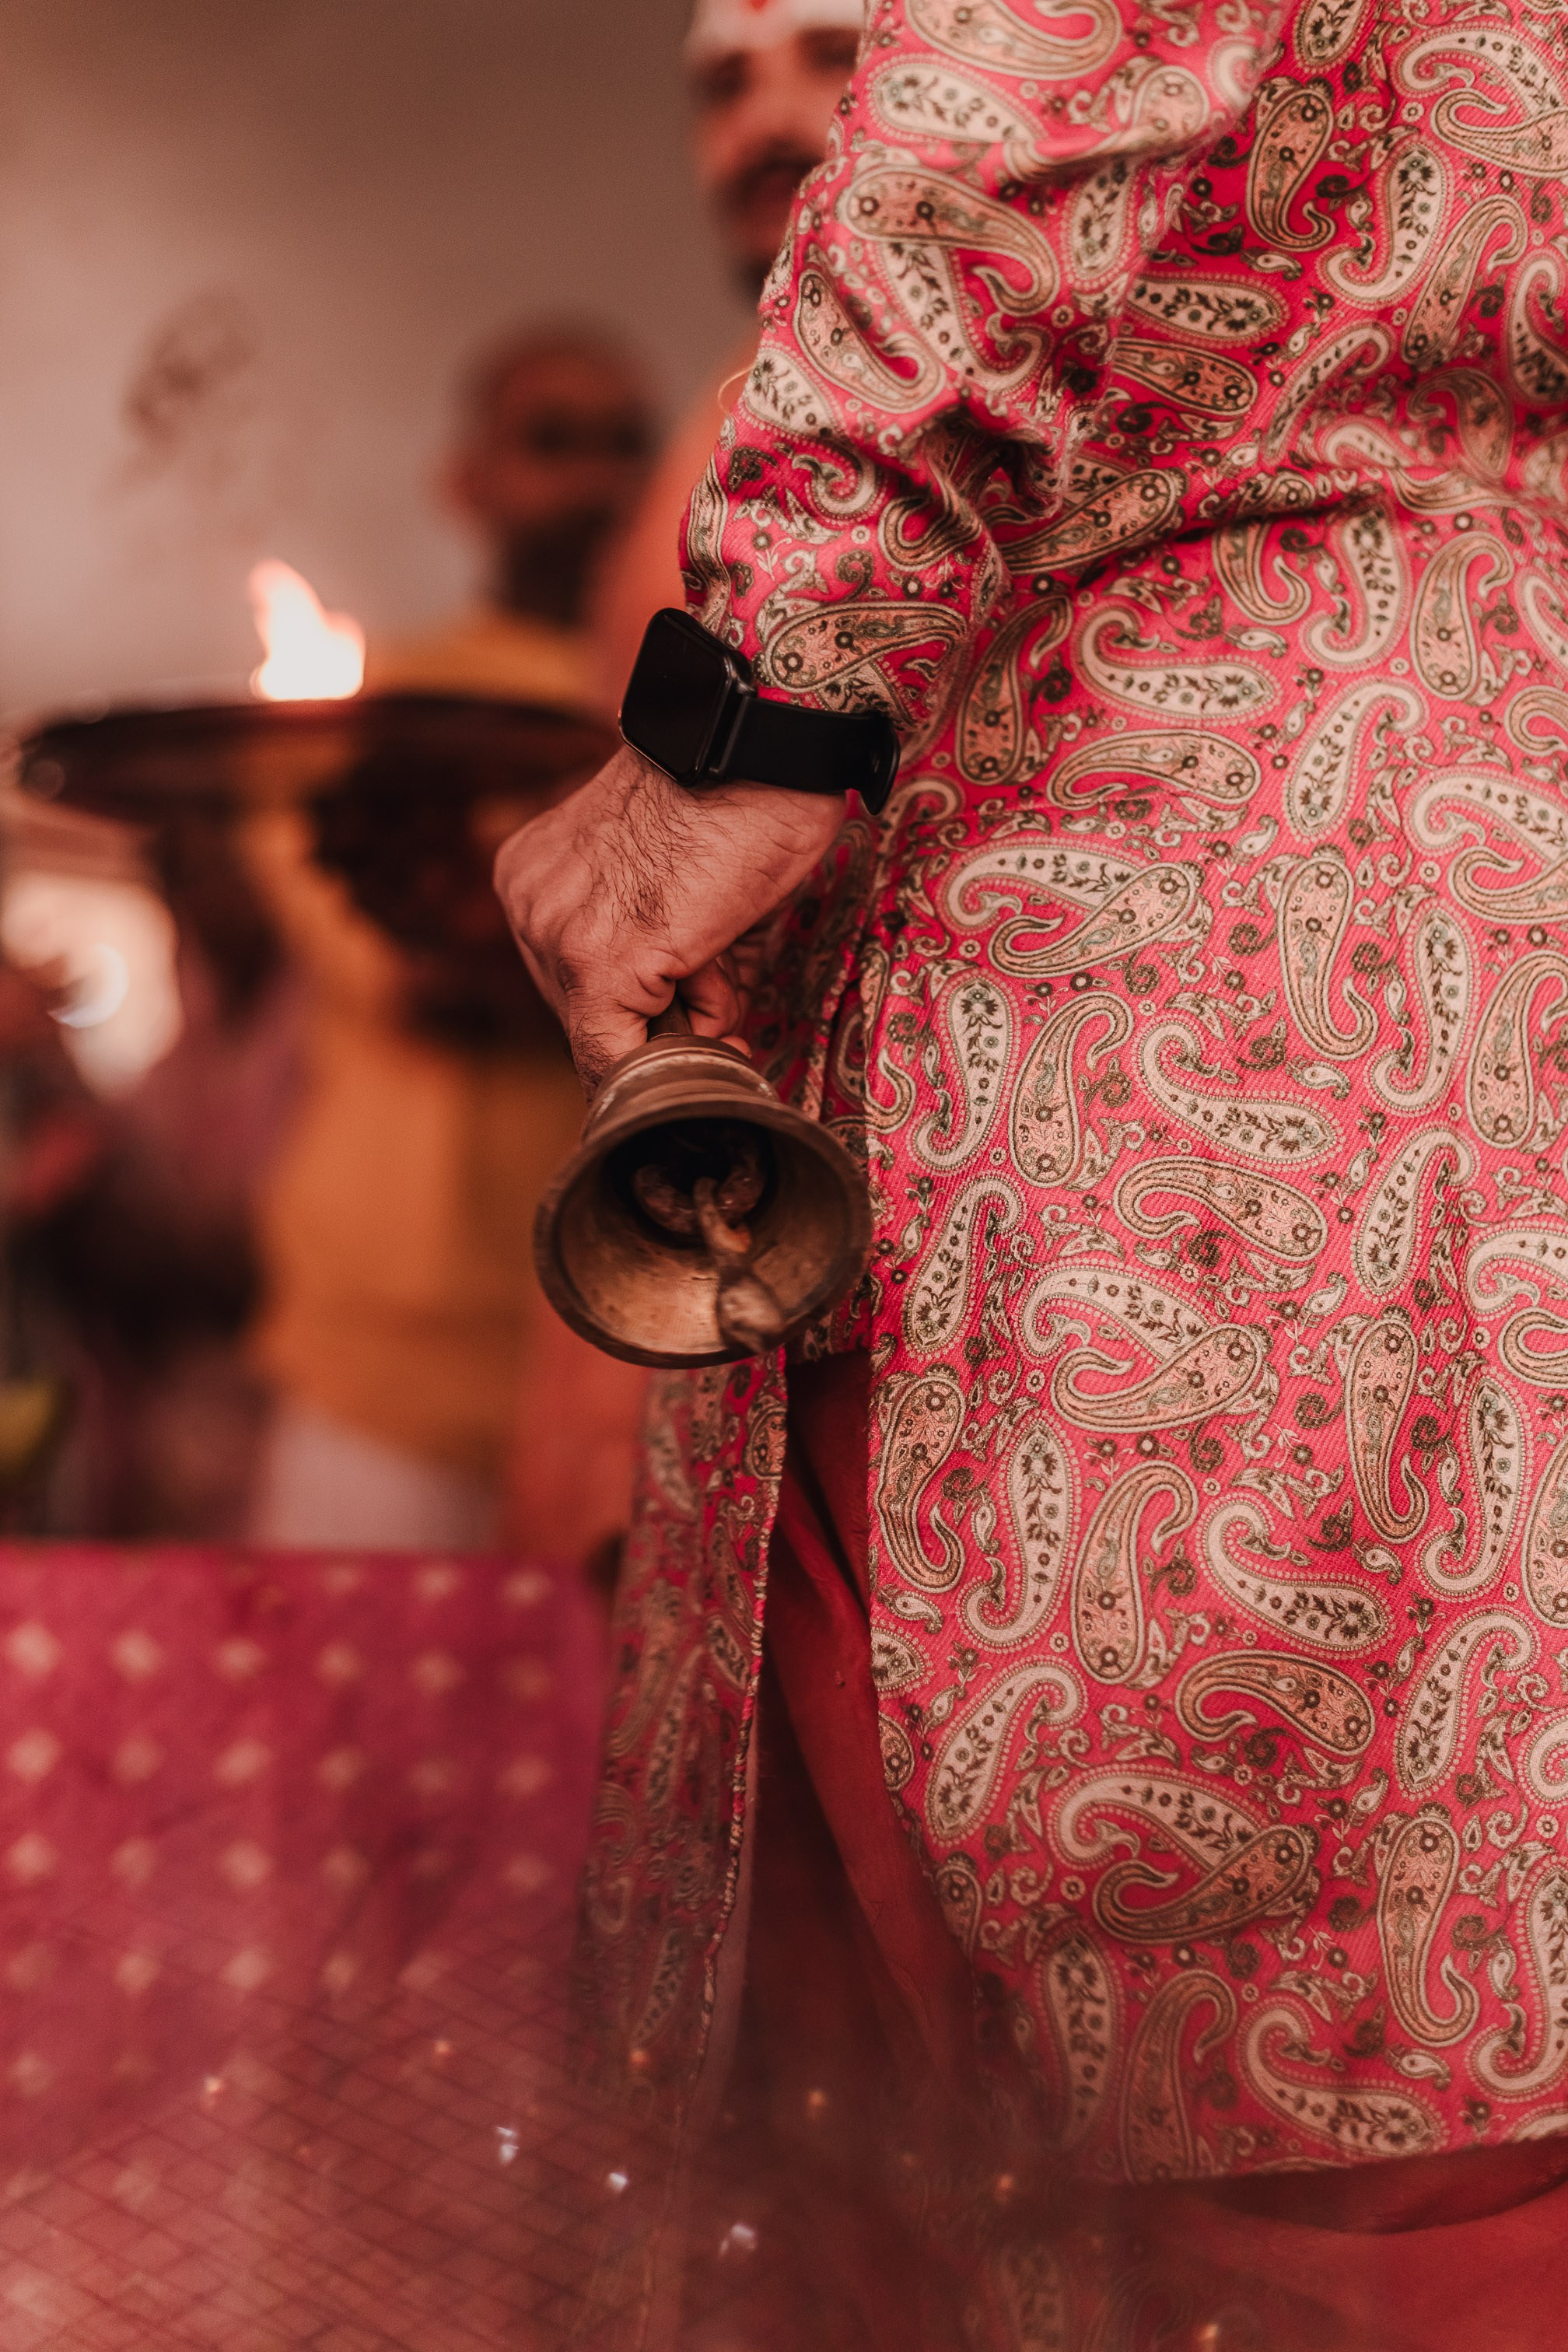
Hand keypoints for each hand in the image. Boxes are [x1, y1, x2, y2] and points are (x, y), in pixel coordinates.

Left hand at [493, 743, 845, 1090]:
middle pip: (589, 1014)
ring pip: (614, 1038)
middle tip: (719, 957)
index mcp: (536, 873)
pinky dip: (683, 1049)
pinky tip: (718, 981)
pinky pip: (623, 1057)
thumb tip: (687, 1038)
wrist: (761, 742)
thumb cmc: (737, 793)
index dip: (642, 1007)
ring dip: (688, 1011)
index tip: (692, 1008)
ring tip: (719, 939)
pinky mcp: (599, 964)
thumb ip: (653, 948)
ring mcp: (556, 934)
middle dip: (662, 1008)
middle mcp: (529, 902)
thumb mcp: (669, 874)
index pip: (574, 981)